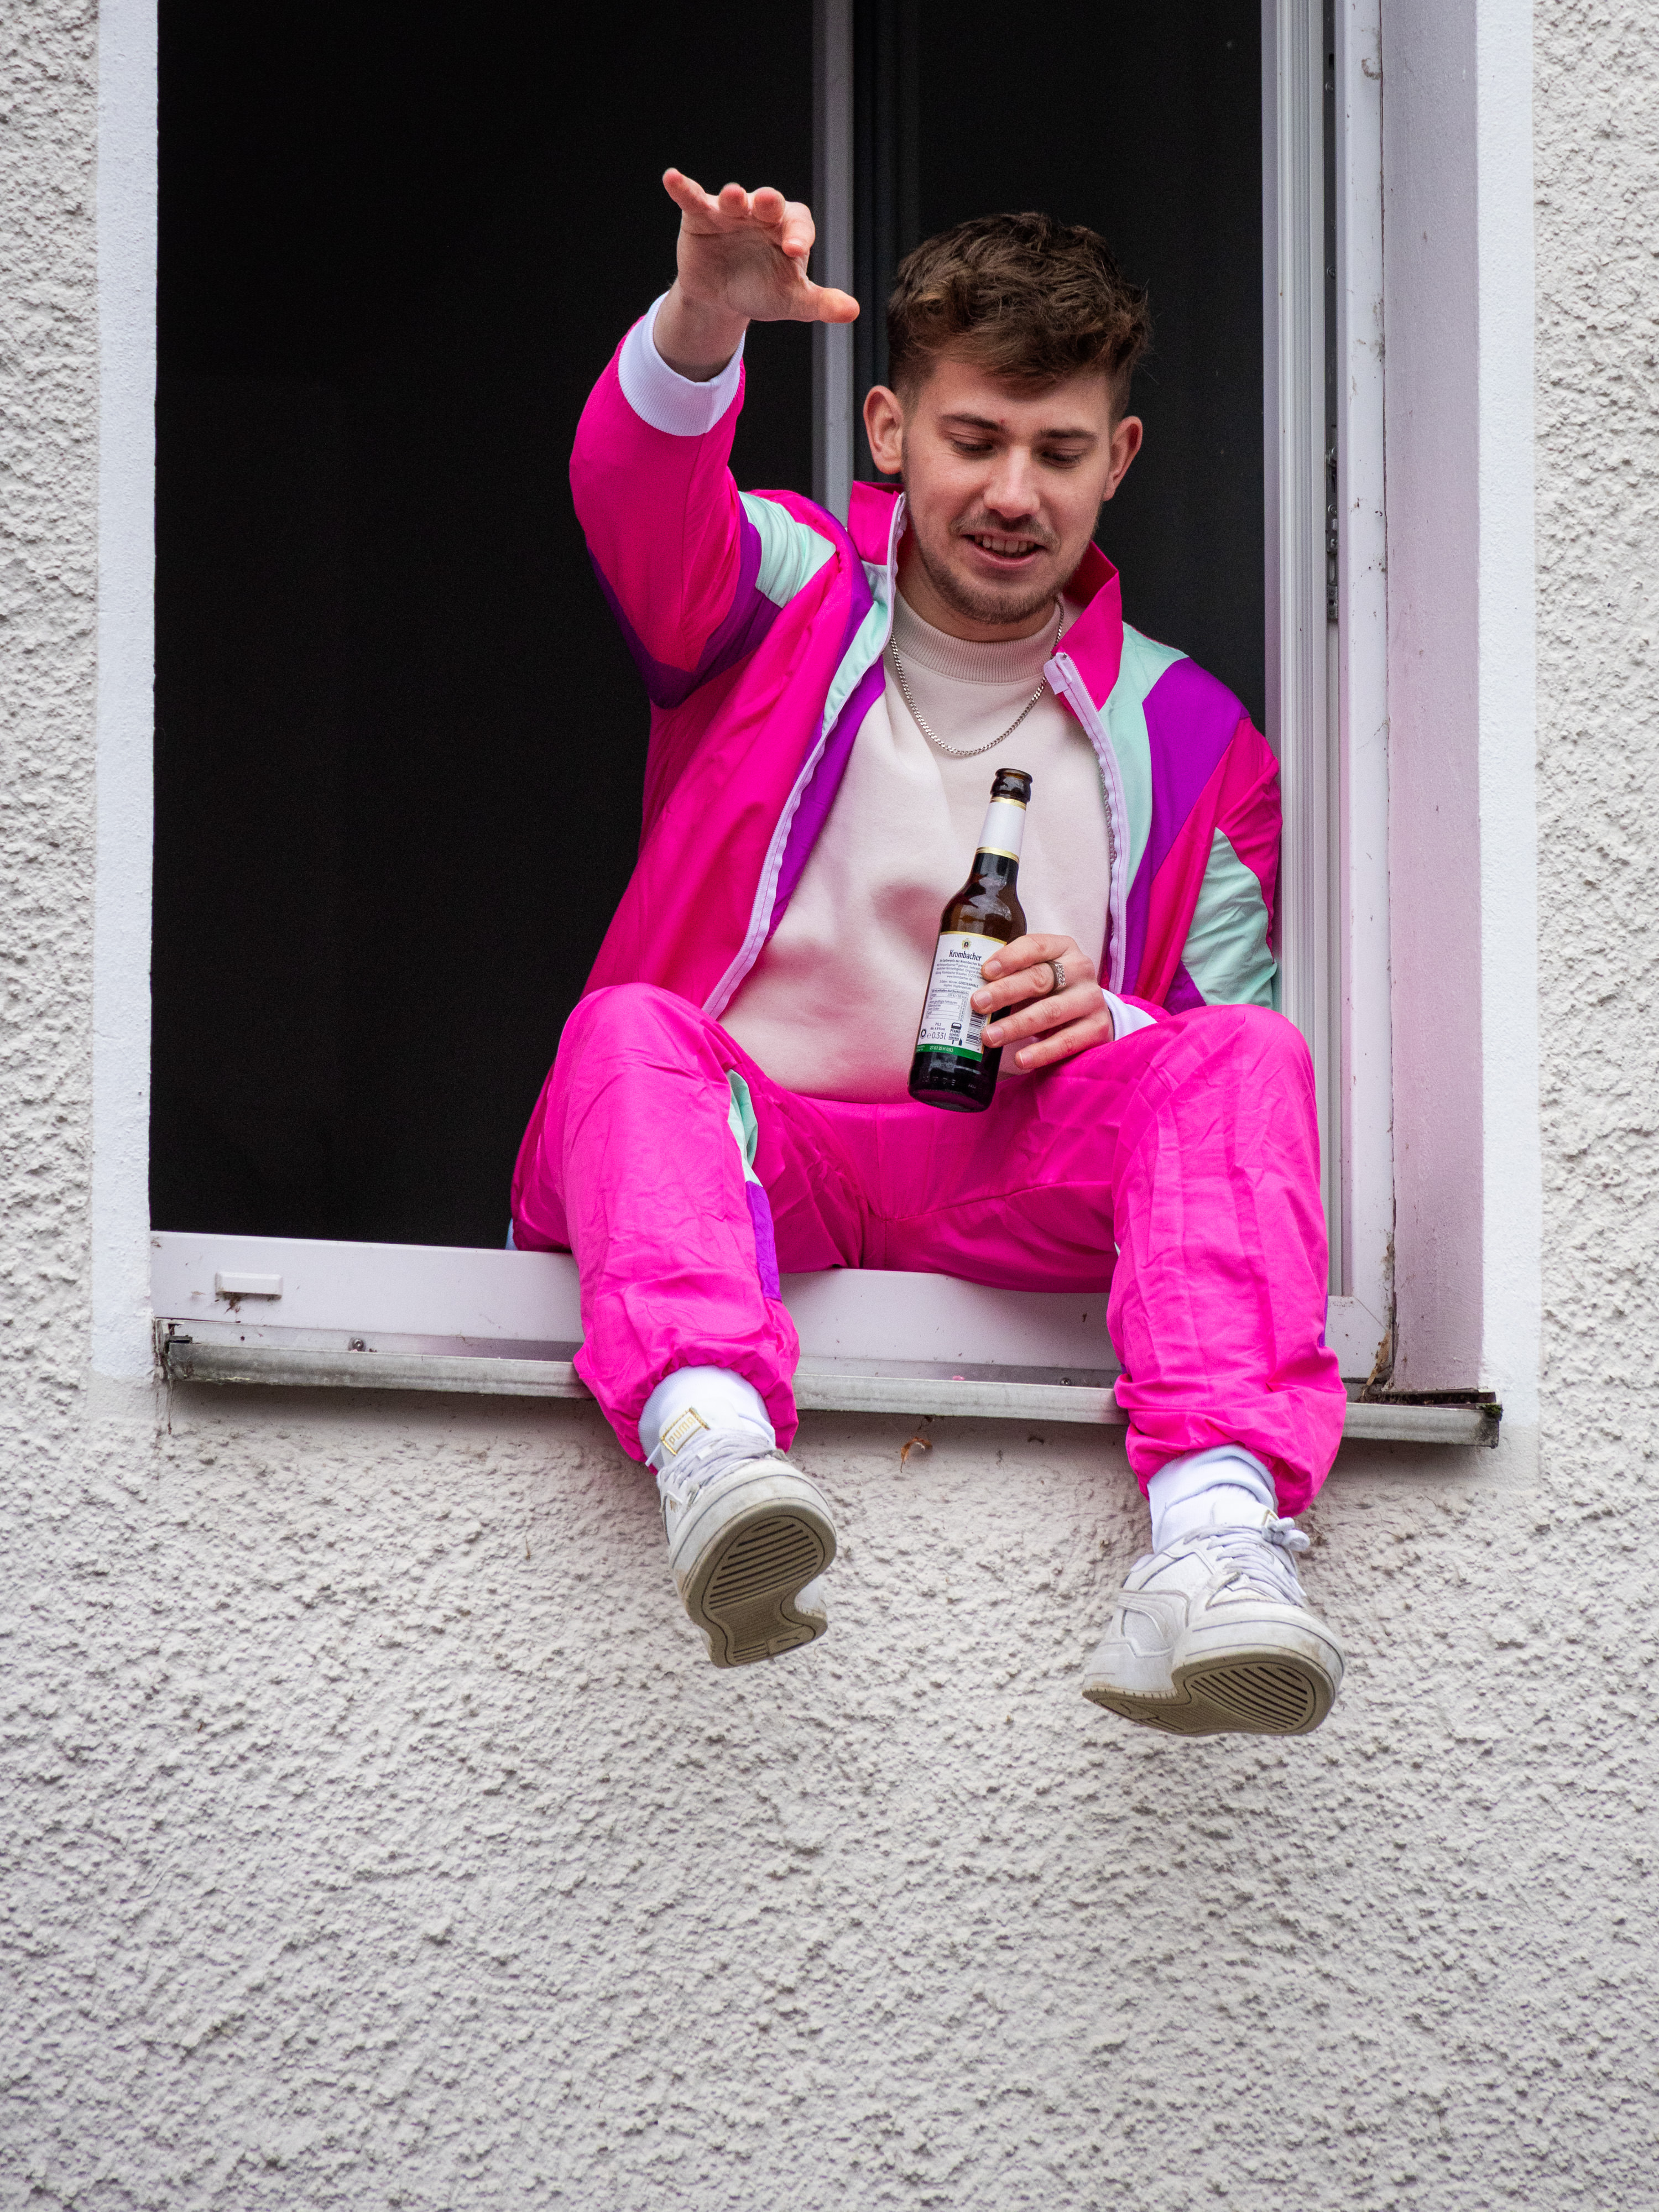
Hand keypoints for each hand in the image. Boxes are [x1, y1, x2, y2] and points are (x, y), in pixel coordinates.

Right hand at [654, 170, 858, 379]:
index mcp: (789, 227)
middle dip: (769, 203)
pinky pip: (692, 197)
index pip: (798, 224)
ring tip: (733, 197)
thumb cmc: (762, 290)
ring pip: (733, 199)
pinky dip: (682, 187)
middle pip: (769, 203)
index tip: (794, 250)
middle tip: (770, 204)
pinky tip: (672, 178)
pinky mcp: (700, 214)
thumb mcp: (793, 301)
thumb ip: (820, 303)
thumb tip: (852, 312)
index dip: (798, 234)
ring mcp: (730, 211)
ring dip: (733, 197)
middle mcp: (762, 213)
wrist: (722, 297)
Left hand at [972, 934, 1113, 1070]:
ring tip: (989, 1037)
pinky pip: (1066, 1042)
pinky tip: (1021, 1059)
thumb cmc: (1052, 992)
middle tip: (977, 1004)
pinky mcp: (1097, 1028)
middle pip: (1039, 978)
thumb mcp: (1036, 976)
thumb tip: (967, 993)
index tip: (984, 971)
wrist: (1092, 1016)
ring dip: (1016, 1025)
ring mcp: (1091, 999)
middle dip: (1004, 992)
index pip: (1035, 946)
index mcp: (1062, 948)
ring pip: (1050, 1011)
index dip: (1009, 958)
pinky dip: (1042, 1052)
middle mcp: (1080, 969)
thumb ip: (1010, 978)